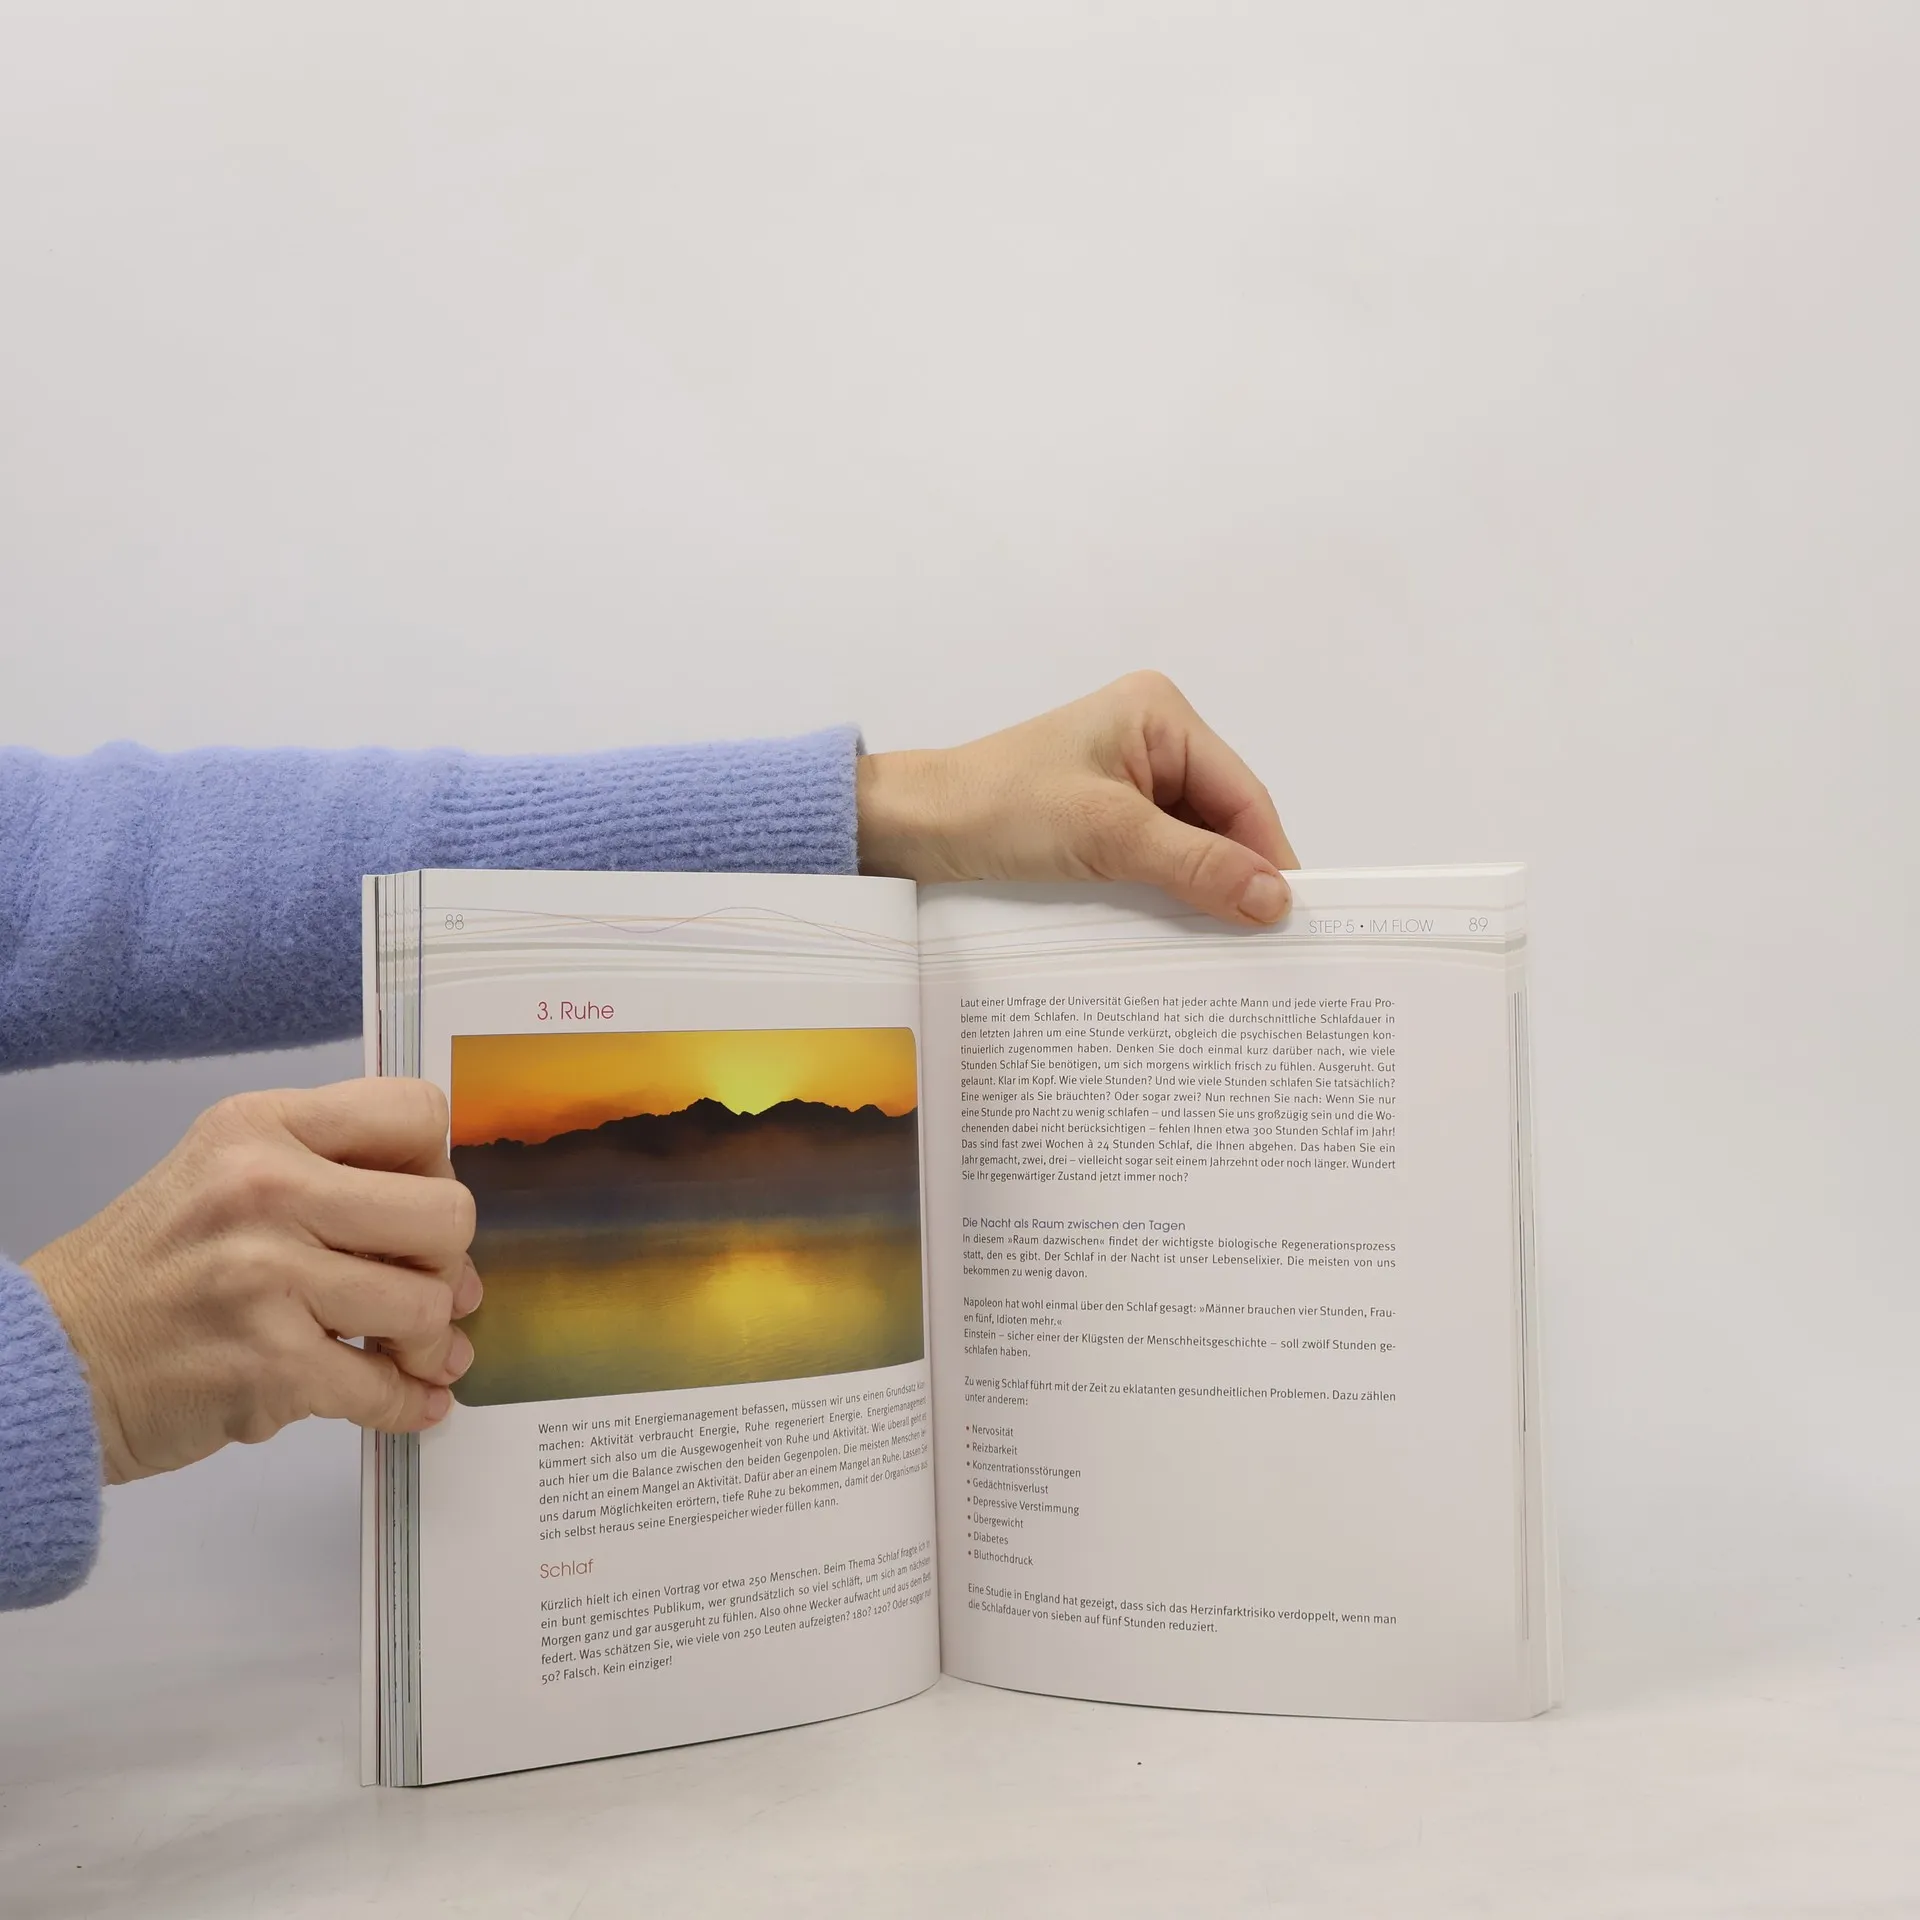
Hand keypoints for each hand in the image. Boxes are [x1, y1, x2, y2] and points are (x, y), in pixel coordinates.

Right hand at [26, 1079, 478, 1483]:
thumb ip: (333, 1179)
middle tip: (421, 1289)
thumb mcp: (227, 1176)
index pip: (418, 1114)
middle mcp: (266, 1189)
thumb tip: (452, 1240)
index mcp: (261, 1127)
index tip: (413, 1210)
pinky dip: (404, 1402)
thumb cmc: (152, 1271)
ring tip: (406, 1351)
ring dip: (427, 1341)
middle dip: (446, 1263)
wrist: (50, 1364)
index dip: (436, 1169)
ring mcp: (267, 1277)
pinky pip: (384, 1386)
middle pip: (446, 1214)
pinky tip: (403, 1399)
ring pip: (426, 1304)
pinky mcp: (269, 1364)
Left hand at [856, 671, 1297, 923]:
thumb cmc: (999, 809)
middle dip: (1238, 876)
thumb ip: (1196, 865)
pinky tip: (1180, 930)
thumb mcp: (1107, 836)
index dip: (1269, 857)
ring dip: (1203, 889)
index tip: (1292, 921)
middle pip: (1223, 818)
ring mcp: (1127, 777)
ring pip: (1193, 842)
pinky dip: (1170, 890)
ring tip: (1227, 946)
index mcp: (1161, 714)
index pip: (1242, 794)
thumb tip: (1275, 900)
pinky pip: (1158, 854)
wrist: (911, 827)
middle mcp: (1152, 737)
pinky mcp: (1103, 814)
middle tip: (1265, 946)